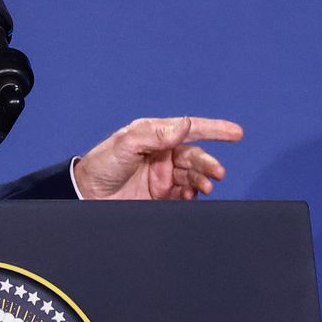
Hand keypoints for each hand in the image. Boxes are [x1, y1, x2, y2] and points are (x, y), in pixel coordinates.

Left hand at [75, 117, 242, 199]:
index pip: (191, 130)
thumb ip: (155, 135)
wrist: (85, 197)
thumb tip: (185, 124)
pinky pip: (185, 195)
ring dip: (203, 180)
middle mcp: (163, 155)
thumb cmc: (101, 165)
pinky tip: (192, 197)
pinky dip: (192, 195)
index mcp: (156, 136)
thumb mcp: (125, 145)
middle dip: (209, 163)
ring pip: (193, 176)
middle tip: (217, 172)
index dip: (215, 130)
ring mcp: (163, 176)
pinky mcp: (161, 196)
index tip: (236, 133)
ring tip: (206, 187)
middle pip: (195, 157)